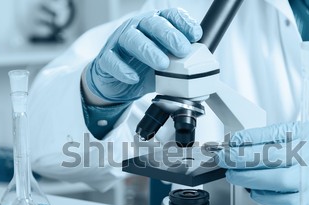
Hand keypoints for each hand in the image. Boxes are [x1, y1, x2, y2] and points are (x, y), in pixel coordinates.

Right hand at [84, 8, 201, 103]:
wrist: (118, 84)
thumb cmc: (144, 69)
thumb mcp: (167, 67)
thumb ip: (182, 67)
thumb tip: (202, 79)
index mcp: (154, 26)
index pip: (170, 16)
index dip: (183, 23)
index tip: (196, 35)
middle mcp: (137, 28)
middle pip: (152, 24)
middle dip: (169, 35)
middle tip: (182, 49)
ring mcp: (120, 42)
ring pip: (132, 39)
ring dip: (149, 50)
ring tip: (162, 64)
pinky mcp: (106, 59)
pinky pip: (112, 60)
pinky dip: (123, 68)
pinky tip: (134, 77)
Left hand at [216, 122, 308, 204]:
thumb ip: (279, 135)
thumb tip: (242, 140)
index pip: (269, 140)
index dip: (242, 143)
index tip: (227, 143)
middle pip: (266, 166)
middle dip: (238, 164)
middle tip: (224, 162)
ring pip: (271, 190)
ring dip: (248, 183)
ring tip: (238, 176)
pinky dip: (264, 197)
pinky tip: (257, 189)